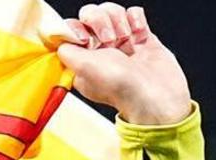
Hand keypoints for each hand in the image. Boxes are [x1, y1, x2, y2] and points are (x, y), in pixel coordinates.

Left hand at [54, 5, 191, 126]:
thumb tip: (60, 39)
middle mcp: (99, 50)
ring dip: (119, 20)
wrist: (155, 93)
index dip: (78, 28)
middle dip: (101, 21)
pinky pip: (133, 13)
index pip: (71, 29)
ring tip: (126, 38)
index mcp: (81, 59)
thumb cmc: (120, 87)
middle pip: (92, 15)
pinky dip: (136, 19)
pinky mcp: (141, 36)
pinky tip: (138, 34)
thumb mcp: (81, 68)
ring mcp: (121, 42)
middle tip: (110, 40)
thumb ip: (66, 50)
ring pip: (113, 11)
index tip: (86, 39)